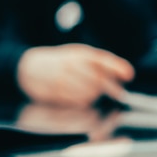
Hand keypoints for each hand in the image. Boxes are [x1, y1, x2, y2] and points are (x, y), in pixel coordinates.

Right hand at [17, 43, 134, 106]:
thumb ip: (98, 63)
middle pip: (98, 80)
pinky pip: (77, 101)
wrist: (27, 68)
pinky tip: (82, 100)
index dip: (117, 67)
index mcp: (77, 53)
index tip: (129, 75)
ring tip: (93, 94)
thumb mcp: (76, 55)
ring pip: (89, 93)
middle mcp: (70, 65)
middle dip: (110, 89)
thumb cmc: (58, 63)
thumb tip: (123, 75)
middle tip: (117, 93)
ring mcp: (62, 79)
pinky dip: (84, 103)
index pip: (102, 59)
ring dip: (96, 96)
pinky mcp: (55, 92)